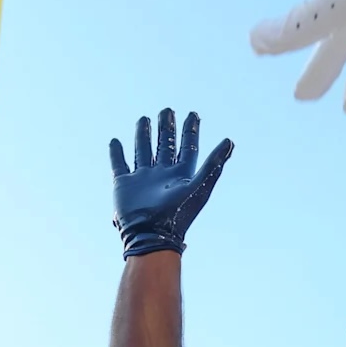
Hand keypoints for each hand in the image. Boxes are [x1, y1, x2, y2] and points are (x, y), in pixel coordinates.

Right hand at [108, 109, 233, 258]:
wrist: (152, 235)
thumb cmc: (179, 214)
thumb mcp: (200, 186)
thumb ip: (214, 164)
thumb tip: (230, 141)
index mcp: (180, 175)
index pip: (187, 147)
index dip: (191, 131)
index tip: (193, 114)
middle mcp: (162, 174)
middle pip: (165, 145)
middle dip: (166, 128)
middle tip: (167, 110)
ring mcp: (143, 179)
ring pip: (143, 151)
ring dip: (143, 135)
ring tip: (144, 118)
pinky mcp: (124, 184)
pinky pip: (119, 164)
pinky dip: (116, 153)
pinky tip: (115, 141)